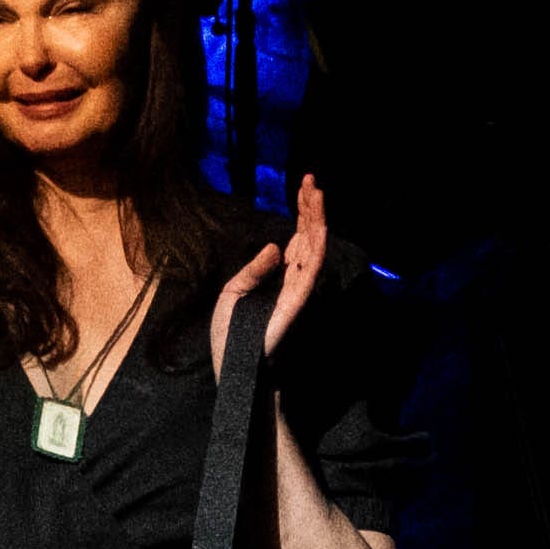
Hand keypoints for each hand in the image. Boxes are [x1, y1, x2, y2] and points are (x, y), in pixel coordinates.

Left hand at [209, 179, 330, 370]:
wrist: (233, 368)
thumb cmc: (230, 337)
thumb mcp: (233, 293)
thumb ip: (254, 269)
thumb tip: (275, 245)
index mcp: (277, 278)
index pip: (294, 239)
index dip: (299, 213)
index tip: (303, 187)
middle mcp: (292, 280)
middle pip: (306, 236)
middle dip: (309, 208)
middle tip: (310, 179)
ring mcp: (298, 289)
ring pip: (313, 245)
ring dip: (317, 218)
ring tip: (316, 189)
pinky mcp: (299, 298)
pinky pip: (313, 266)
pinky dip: (318, 242)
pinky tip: (319, 222)